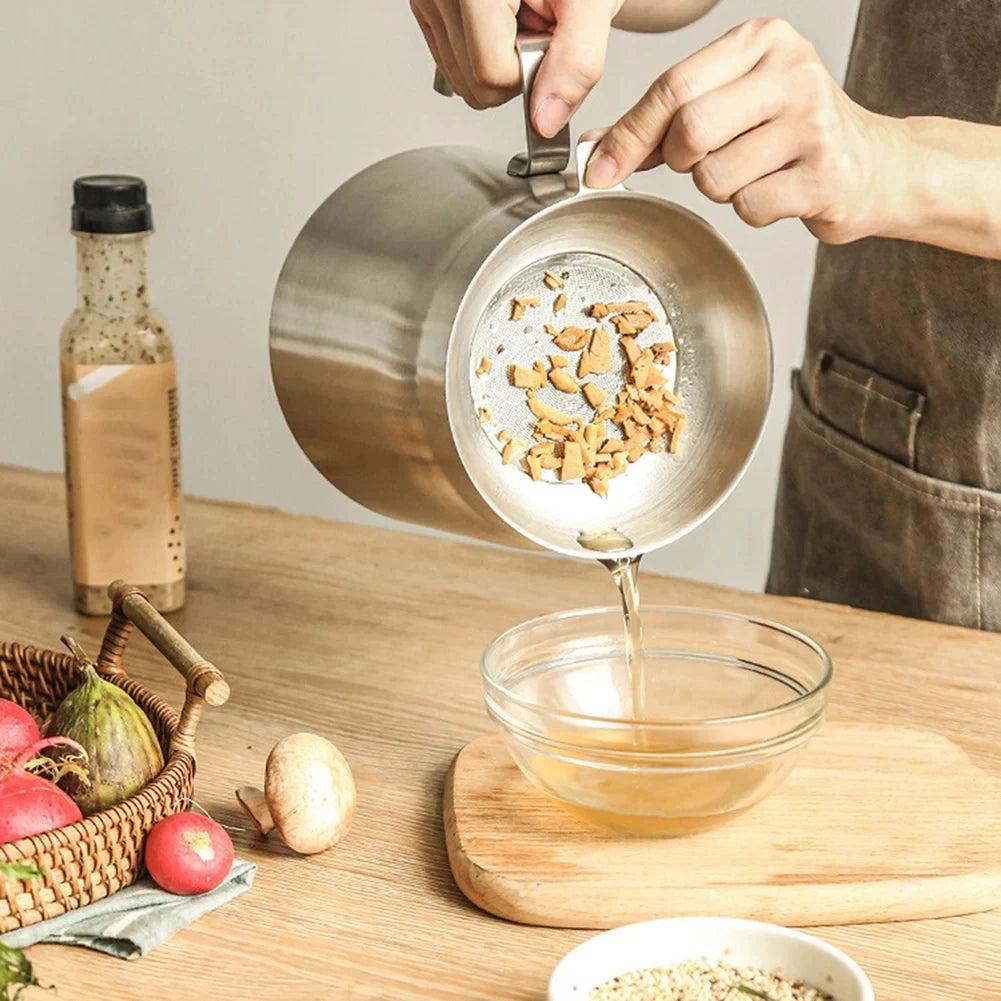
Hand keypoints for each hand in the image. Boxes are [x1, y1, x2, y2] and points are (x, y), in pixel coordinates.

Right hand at [410, 0, 622, 136]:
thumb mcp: (590, 3)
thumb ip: (575, 63)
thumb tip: (545, 120)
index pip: (492, 75)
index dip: (531, 70)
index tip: (548, 34)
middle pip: (474, 85)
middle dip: (515, 66)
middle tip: (537, 22)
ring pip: (461, 81)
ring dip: (499, 60)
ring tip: (522, 15)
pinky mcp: (426, 6)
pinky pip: (453, 63)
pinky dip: (482, 50)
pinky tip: (504, 17)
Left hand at [584, 18, 902, 243]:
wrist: (876, 165)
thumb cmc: (791, 132)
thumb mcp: (729, 105)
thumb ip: (661, 124)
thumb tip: (595, 149)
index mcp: (761, 42)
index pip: (672, 87)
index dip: (630, 134)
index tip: (599, 168)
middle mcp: (792, 72)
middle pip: (690, 131)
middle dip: (681, 161)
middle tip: (704, 160)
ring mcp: (813, 123)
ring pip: (714, 178)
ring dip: (719, 188)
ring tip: (756, 170)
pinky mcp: (826, 174)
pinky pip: (748, 207)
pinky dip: (751, 209)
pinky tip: (779, 190)